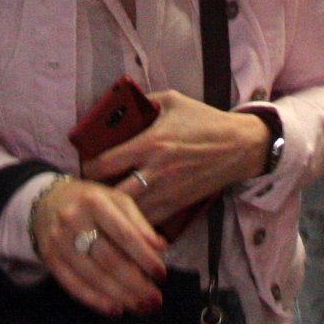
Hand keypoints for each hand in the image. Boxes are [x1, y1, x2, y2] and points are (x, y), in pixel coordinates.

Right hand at [31, 176, 166, 315]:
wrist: (48, 202)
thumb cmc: (93, 203)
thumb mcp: (117, 201)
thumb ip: (139, 223)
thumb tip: (161, 247)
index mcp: (95, 202)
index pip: (124, 235)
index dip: (145, 258)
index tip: (162, 276)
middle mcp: (73, 220)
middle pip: (109, 260)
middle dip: (135, 284)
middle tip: (155, 301)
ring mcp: (58, 240)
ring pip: (93, 276)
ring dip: (120, 296)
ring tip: (141, 308)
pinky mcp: (49, 258)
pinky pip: (73, 285)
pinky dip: (96, 301)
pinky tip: (115, 310)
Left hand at [87, 90, 274, 218]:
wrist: (238, 146)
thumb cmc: (205, 121)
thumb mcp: (173, 101)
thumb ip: (145, 102)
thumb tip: (121, 104)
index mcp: (151, 143)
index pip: (106, 162)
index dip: (88, 167)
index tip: (84, 167)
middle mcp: (155, 171)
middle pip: (112, 194)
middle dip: (96, 195)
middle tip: (89, 192)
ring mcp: (167, 191)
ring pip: (129, 213)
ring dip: (114, 211)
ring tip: (104, 207)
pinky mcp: (178, 204)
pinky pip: (149, 221)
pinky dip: (135, 221)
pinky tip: (128, 218)